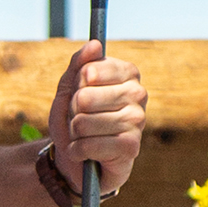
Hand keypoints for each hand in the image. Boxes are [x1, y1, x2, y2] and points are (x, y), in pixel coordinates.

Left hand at [49, 41, 145, 194]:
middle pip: (85, 97)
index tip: (79, 94)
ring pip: (85, 123)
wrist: (75, 159)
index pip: (91, 70)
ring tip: (82, 137)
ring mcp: (137, 120)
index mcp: (127, 74)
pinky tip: (83, 153)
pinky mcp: (132, 146)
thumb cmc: (74, 121)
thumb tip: (95, 44)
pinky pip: (91, 144)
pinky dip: (78, 150)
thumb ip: (79, 64)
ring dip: (74, 133)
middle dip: (73, 113)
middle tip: (79, 120)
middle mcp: (138, 94)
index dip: (76, 86)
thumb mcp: (69, 89)